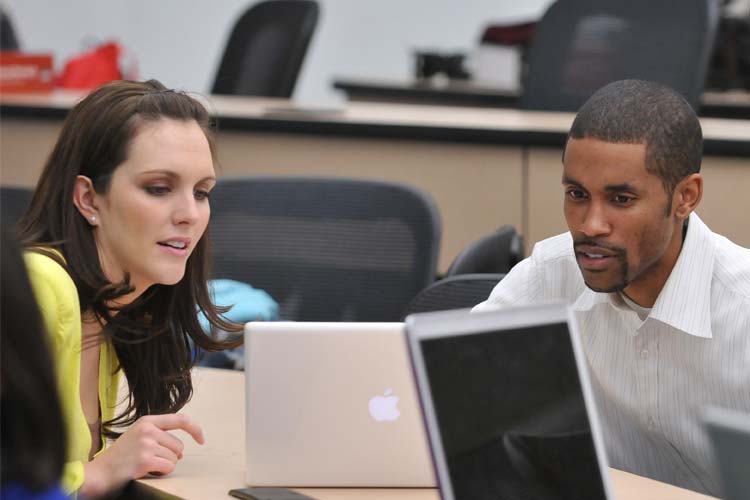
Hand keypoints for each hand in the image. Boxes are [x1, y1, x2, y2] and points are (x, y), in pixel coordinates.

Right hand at [81, 413, 203, 496]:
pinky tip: (147, 471)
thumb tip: (181, 450)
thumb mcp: (138, 436)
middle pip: (179, 445)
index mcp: (147, 421)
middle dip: (172, 456)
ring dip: (165, 465)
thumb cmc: (121, 457)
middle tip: (152, 459)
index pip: (180, 420)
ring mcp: (146, 444)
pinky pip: (169, 467)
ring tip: (146, 464)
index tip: (201, 439)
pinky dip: (162, 472)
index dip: (195, 429)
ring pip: (175, 457)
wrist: (100, 472)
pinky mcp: (146, 459)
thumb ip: (159, 435)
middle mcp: (148, 430)